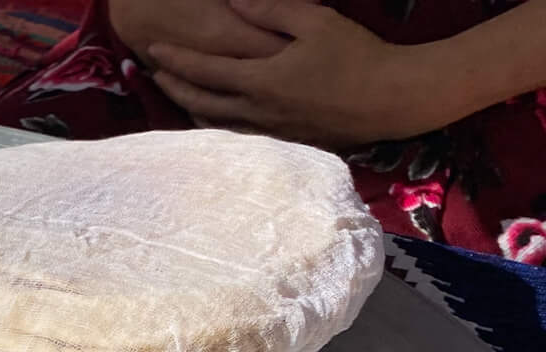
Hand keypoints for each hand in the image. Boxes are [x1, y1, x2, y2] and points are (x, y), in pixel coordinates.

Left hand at [145, 0, 459, 147]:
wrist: (391, 99)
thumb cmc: (357, 55)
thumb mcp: (315, 21)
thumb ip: (270, 10)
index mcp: (261, 81)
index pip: (205, 70)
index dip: (175, 60)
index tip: (153, 51)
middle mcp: (258, 112)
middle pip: (201, 103)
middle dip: (173, 87)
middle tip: (153, 74)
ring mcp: (270, 133)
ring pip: (216, 126)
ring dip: (191, 110)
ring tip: (176, 97)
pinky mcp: (286, 144)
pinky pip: (238, 138)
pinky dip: (217, 128)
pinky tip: (214, 121)